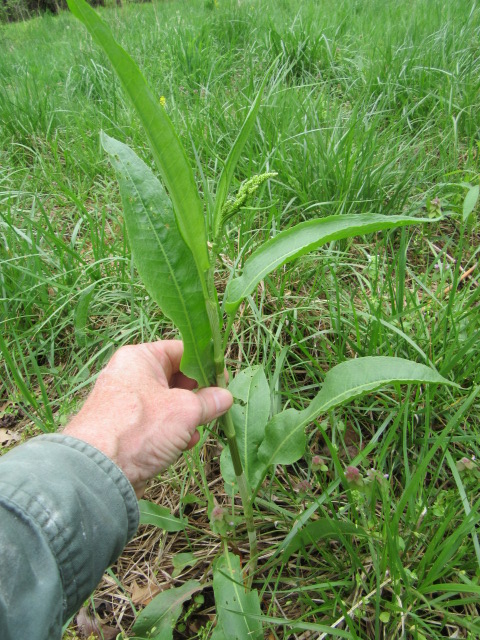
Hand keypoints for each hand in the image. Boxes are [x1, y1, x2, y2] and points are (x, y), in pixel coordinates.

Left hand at [64, 341, 232, 496]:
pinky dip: (173, 431)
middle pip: (175, 377)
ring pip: (168, 403)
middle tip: (217, 405)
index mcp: (139, 358)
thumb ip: (208, 401)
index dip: (205, 364)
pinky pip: (157, 423)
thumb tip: (225, 396)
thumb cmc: (140, 428)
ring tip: (201, 427)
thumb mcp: (184, 410)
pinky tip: (185, 443)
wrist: (98, 472)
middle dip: (198, 394)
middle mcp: (130, 375)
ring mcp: (127, 403)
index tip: (224, 379)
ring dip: (188, 416)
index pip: (180, 350)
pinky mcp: (126, 429)